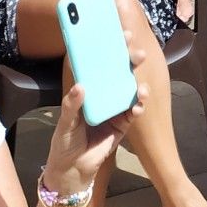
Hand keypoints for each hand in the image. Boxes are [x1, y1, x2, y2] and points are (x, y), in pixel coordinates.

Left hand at [41, 37, 146, 196]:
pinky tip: (140, 103)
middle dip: (129, 61)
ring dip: (138, 83)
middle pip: (119, 72)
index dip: (107, 49)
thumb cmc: (64, 143)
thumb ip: (72, 106)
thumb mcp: (64, 124)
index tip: (117, 35)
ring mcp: (115, 108)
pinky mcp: (123, 123)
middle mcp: (103, 95)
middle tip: (137, 53)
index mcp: (88, 90)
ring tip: (141, 85)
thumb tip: (81, 86)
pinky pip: (134, 111)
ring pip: (130, 89)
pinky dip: (139, 105)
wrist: (73, 171)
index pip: (98, 65)